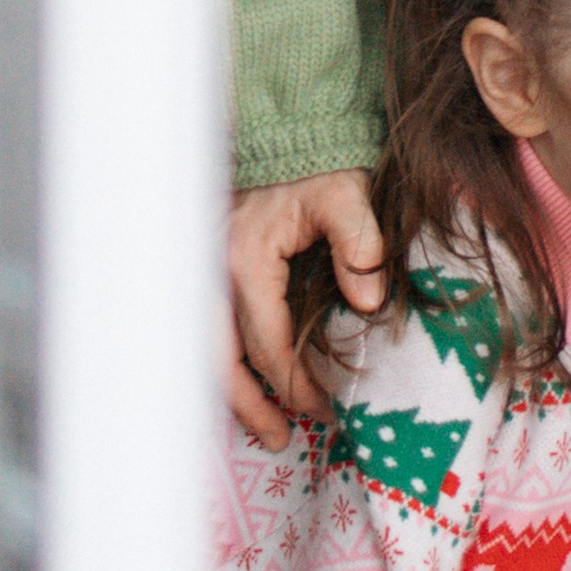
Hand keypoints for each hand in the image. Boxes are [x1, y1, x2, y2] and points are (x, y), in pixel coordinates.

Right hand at [228, 172, 383, 447]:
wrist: (285, 131)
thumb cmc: (318, 164)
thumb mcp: (346, 193)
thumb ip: (359, 242)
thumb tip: (368, 302)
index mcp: (245, 261)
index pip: (266, 342)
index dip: (293, 382)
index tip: (323, 408)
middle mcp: (212, 273)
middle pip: (219, 360)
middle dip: (247, 405)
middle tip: (279, 439)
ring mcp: (202, 273)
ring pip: (204, 350)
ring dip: (230, 392)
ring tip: (262, 428)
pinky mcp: (206, 271)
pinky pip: (207, 331)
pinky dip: (222, 364)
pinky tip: (245, 384)